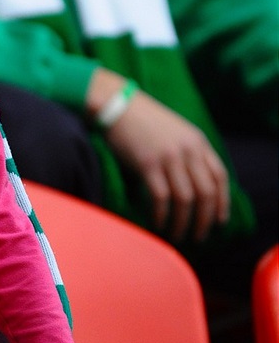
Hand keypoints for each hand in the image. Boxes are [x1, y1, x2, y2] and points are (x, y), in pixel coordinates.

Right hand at [106, 92, 228, 241]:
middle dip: (204, 219)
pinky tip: (158, 224)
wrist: (119, 106)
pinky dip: (161, 215)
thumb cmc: (144, 121)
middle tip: (199, 236)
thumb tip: (194, 184)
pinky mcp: (148, 164)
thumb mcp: (176, 132)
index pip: (220, 176)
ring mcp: (169, 157)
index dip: (223, 202)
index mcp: (197, 142)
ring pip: (185, 199)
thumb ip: (188, 152)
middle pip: (206, 192)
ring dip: (182, 222)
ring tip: (177, 235)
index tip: (219, 221)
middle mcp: (188, 150)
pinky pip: (161, 197)